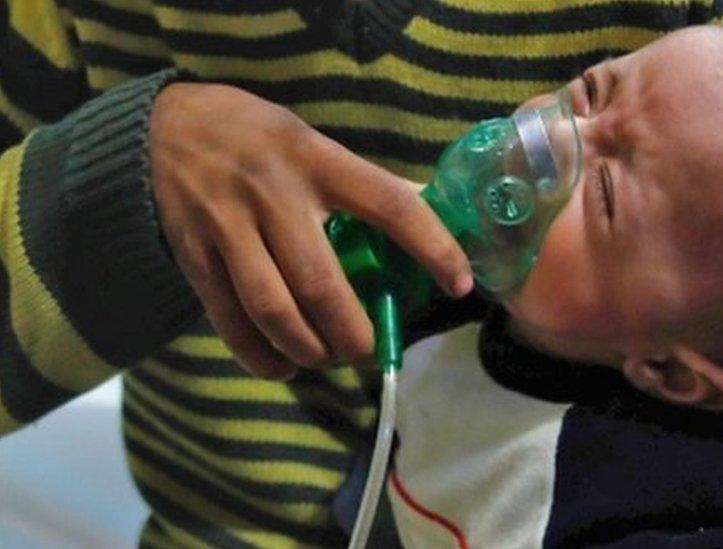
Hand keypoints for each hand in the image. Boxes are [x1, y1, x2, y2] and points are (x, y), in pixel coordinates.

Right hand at [149, 83, 472, 378]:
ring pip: (274, 310)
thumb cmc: (254, 136)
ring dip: (309, 349)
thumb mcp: (310, 140)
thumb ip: (358, 182)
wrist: (159, 128)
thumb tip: (425, 213)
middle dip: (354, 333)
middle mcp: (273, 194)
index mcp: (316, 159)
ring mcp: (227, 226)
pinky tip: (283, 364)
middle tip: (370, 350)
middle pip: (322, 284)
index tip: (459, 283)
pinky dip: (260, 355)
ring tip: (328, 357)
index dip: (432, 247)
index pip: (390, 205)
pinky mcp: (192, 256)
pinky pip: (229, 320)